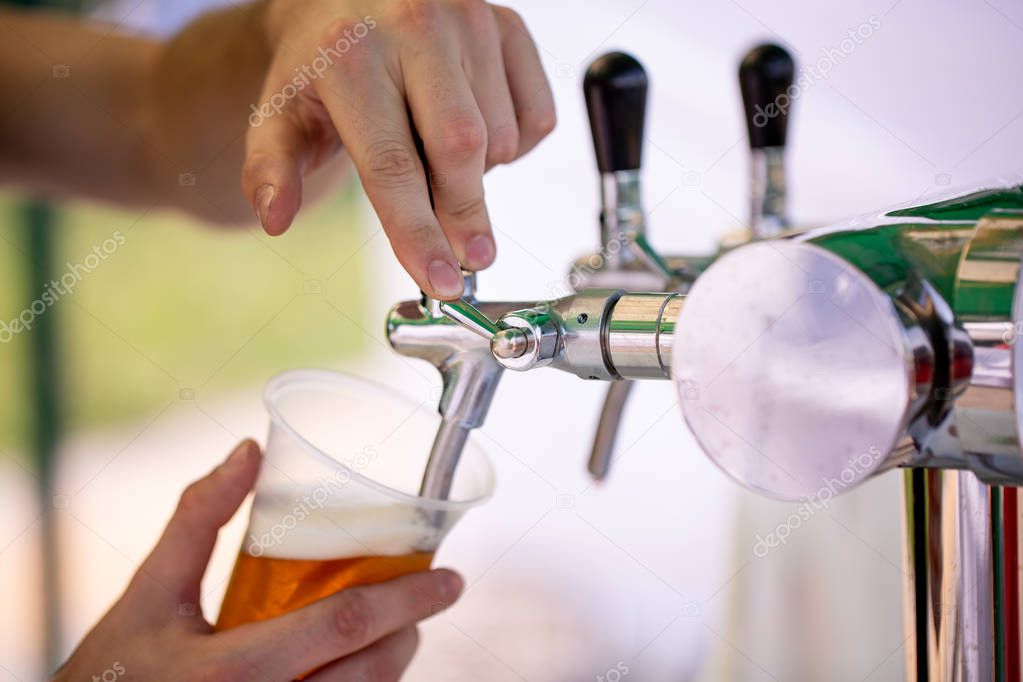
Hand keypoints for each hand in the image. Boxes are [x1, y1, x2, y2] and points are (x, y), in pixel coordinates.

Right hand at [54, 440, 463, 680]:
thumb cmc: (115, 668)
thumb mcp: (150, 590)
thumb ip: (198, 518)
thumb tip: (248, 451)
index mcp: (232, 671)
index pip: (344, 627)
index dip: (409, 599)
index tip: (452, 579)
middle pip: (371, 672)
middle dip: (411, 631)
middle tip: (432, 596)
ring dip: (396, 665)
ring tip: (402, 627)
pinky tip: (363, 667)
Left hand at [245, 0, 555, 298]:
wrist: (346, 1)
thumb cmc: (319, 68)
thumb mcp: (279, 116)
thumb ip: (271, 169)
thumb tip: (275, 218)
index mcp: (351, 55)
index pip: (393, 166)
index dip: (420, 233)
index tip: (443, 281)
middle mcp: (414, 24)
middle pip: (459, 152)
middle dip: (465, 216)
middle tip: (468, 255)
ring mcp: (468, 19)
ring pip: (500, 138)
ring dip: (481, 173)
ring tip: (441, 159)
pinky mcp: (507, 23)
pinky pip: (536, 117)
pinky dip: (514, 144)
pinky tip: (477, 131)